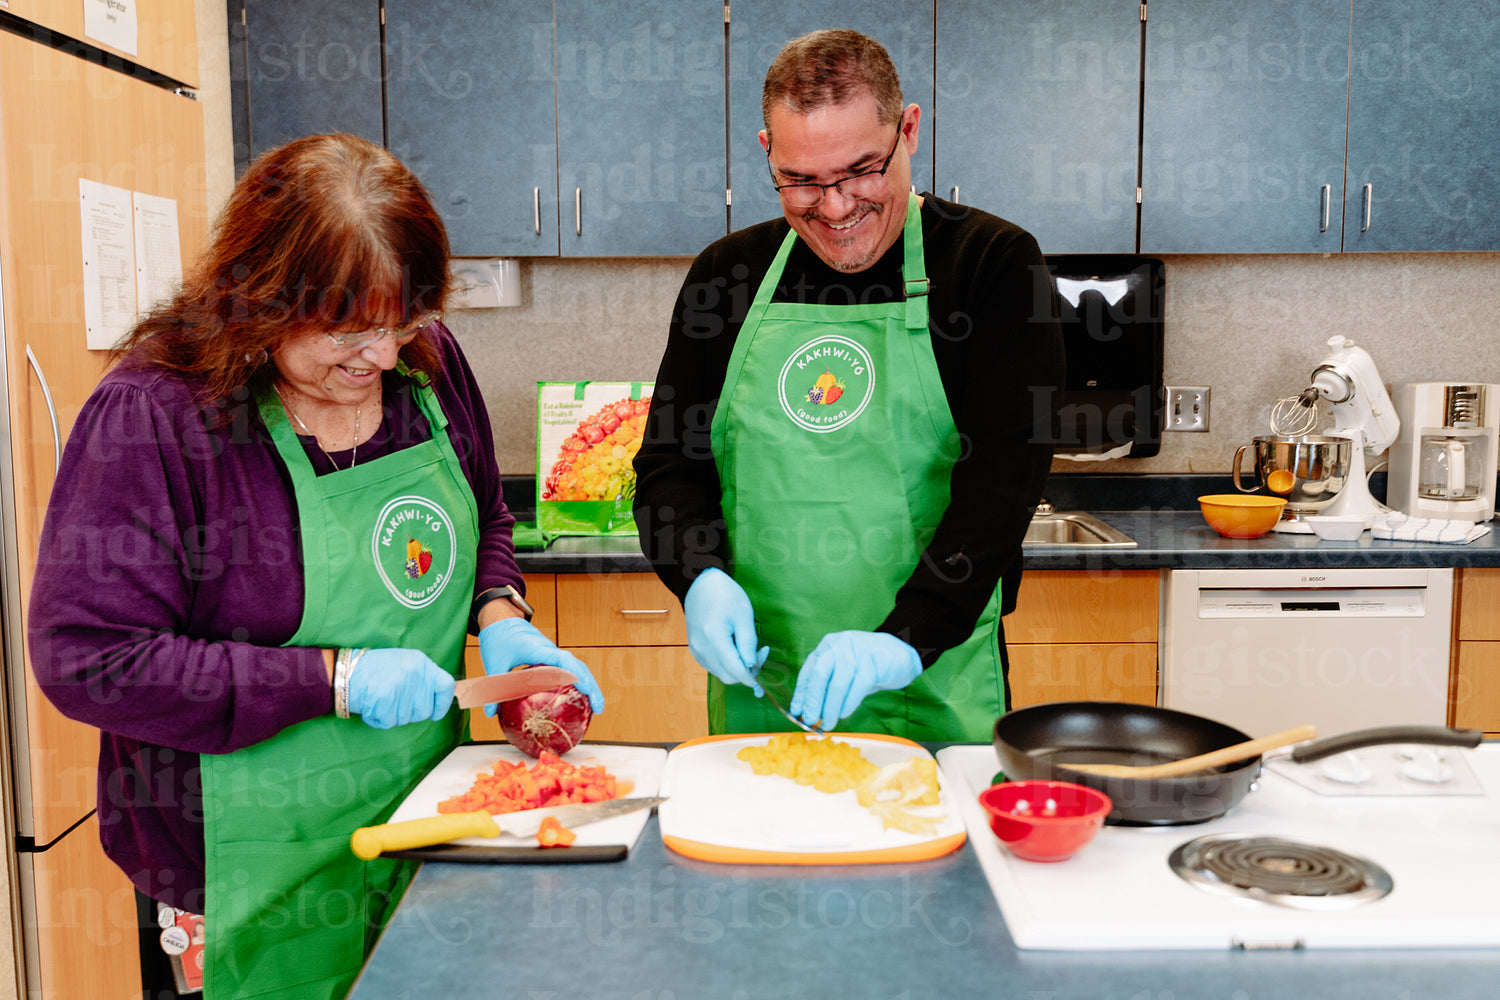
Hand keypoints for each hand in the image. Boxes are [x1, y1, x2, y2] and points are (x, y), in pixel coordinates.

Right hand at [347, 648, 455, 729]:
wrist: (345, 671)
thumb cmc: (374, 669)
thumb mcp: (404, 663)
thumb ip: (422, 678)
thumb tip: (437, 699)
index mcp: (421, 662)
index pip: (446, 686)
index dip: (443, 704)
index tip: (436, 713)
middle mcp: (414, 673)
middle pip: (424, 710)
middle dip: (411, 713)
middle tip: (394, 703)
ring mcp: (400, 686)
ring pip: (407, 719)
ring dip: (394, 716)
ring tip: (381, 701)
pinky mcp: (385, 699)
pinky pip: (390, 722)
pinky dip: (380, 720)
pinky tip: (373, 707)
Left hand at [477, 618, 603, 714]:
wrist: (501, 619)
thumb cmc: (499, 636)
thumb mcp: (494, 662)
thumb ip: (494, 687)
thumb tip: (490, 713)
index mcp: (540, 650)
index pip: (566, 663)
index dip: (579, 677)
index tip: (588, 693)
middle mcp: (550, 652)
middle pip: (579, 668)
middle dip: (592, 687)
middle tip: (598, 709)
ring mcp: (552, 655)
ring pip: (576, 669)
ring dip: (588, 685)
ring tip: (593, 708)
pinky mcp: (549, 659)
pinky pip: (567, 670)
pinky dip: (577, 683)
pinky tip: (576, 700)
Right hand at [683, 567, 766, 695]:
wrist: (700, 584)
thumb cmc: (724, 594)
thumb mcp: (743, 614)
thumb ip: (748, 643)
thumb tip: (752, 665)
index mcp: (714, 638)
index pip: (736, 671)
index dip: (752, 675)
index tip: (764, 665)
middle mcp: (701, 648)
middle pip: (728, 677)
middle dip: (746, 673)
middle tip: (759, 654)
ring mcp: (696, 650)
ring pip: (720, 673)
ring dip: (736, 669)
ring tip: (747, 648)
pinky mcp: (695, 649)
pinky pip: (713, 666)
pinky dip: (726, 664)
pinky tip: (734, 649)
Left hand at [790, 631, 921, 728]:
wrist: (899, 655)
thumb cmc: (867, 668)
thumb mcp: (844, 673)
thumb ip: (828, 687)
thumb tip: (811, 712)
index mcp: (828, 647)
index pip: (809, 671)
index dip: (801, 693)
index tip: (796, 712)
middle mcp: (839, 645)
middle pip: (820, 674)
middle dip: (813, 700)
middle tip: (810, 720)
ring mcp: (857, 651)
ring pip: (838, 683)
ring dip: (830, 707)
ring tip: (827, 724)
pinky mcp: (874, 661)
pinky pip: (857, 686)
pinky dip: (848, 703)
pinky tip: (844, 713)